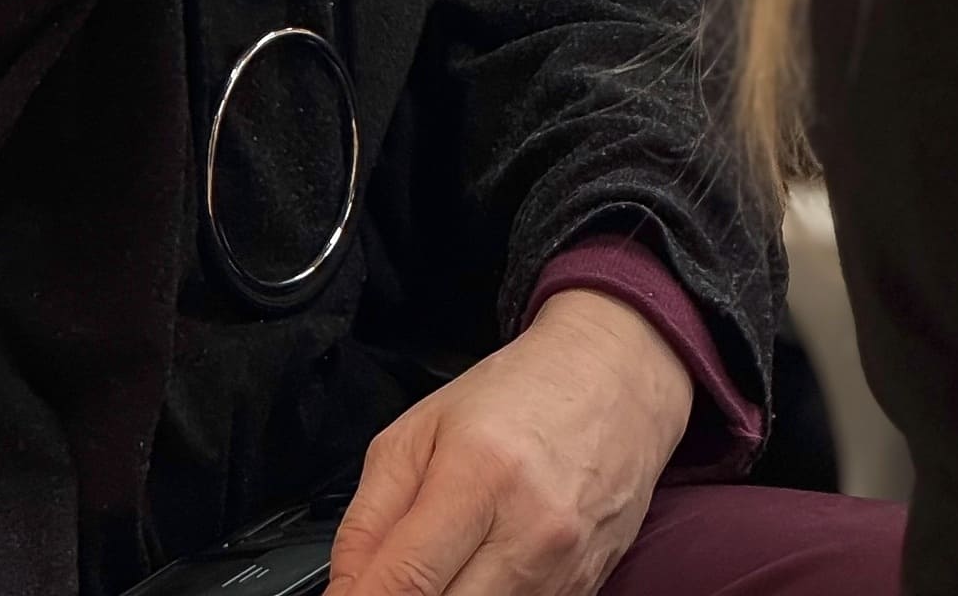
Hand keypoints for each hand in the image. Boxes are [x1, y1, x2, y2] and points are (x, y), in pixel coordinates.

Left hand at [327, 289, 693, 595]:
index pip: (407, 580)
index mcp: (478, 475)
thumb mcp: (419, 430)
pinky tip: (473, 571)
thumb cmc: (515, 396)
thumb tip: (344, 590)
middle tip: (389, 580)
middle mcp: (530, 533)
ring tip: (433, 566)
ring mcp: (564, 572)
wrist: (612, 383)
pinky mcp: (585, 592)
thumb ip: (370, 517)